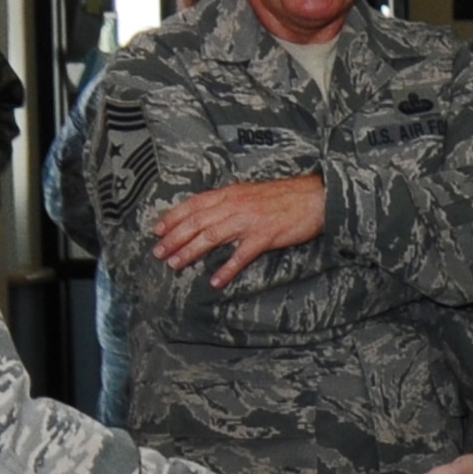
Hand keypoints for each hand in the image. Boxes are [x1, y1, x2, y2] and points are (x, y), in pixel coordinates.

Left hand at [153, 174, 325, 287]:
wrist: (316, 197)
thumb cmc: (285, 196)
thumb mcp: (252, 192)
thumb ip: (230, 203)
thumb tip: (209, 215)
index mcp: (232, 193)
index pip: (194, 204)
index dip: (173, 217)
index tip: (157, 230)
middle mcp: (236, 204)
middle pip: (197, 221)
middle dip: (174, 238)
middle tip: (158, 253)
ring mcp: (250, 220)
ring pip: (212, 236)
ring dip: (191, 252)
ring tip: (176, 265)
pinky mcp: (265, 235)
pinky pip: (241, 254)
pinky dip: (227, 268)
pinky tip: (215, 281)